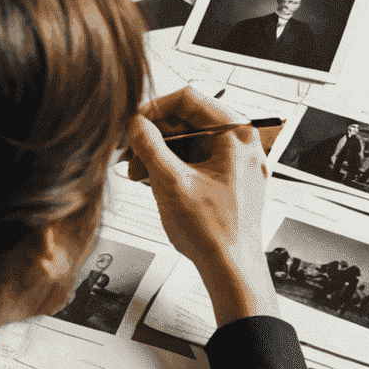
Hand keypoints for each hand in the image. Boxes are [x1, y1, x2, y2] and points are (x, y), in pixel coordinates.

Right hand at [124, 85, 277, 327]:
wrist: (231, 270)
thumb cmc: (214, 233)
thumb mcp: (170, 182)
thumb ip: (149, 145)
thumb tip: (134, 124)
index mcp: (236, 135)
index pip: (189, 99)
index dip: (153, 108)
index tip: (131, 122)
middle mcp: (241, 144)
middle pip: (187, 121)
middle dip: (153, 136)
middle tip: (128, 151)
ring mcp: (236, 162)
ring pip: (189, 142)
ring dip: (158, 153)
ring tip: (136, 172)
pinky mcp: (229, 179)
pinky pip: (196, 160)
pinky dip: (172, 166)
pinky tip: (150, 179)